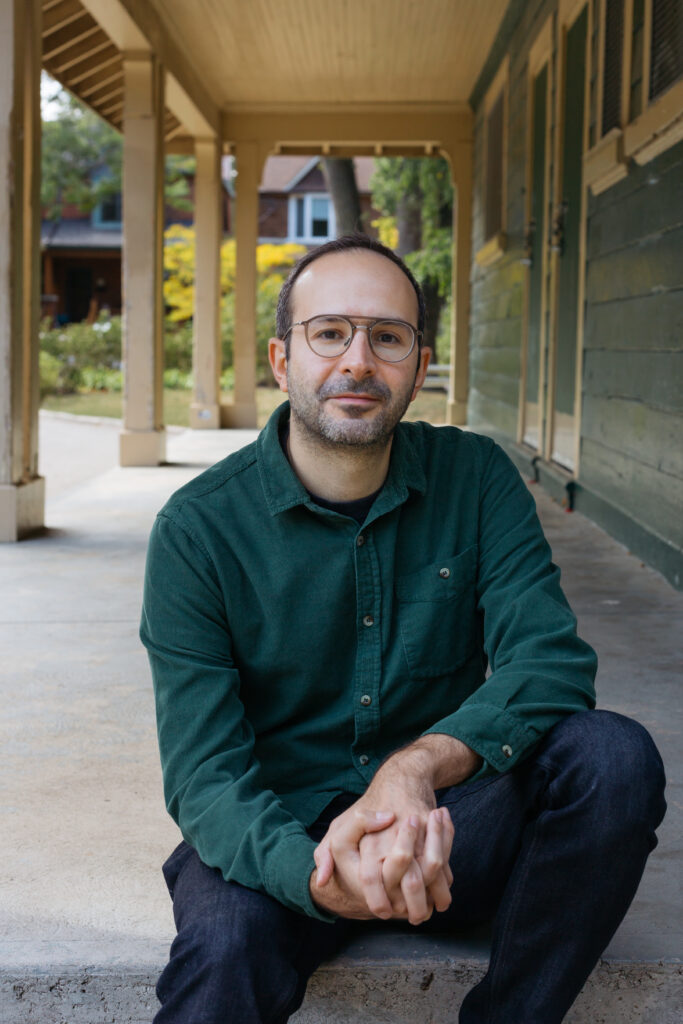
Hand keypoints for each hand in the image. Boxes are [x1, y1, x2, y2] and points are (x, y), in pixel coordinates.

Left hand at [314, 734, 476, 923]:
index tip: (384, 912)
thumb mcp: (340, 826)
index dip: (377, 900)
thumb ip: (325, 853)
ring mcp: (417, 833)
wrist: (402, 778)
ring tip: (426, 911)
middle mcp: (392, 838)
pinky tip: (438, 896)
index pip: (369, 878)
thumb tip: (322, 881)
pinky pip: (443, 863)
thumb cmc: (368, 807)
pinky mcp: (434, 830)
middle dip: (412, 906)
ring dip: (433, 898)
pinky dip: (444, 884)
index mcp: (368, 841)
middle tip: (411, 918)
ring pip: (431, 875)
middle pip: (408, 882)